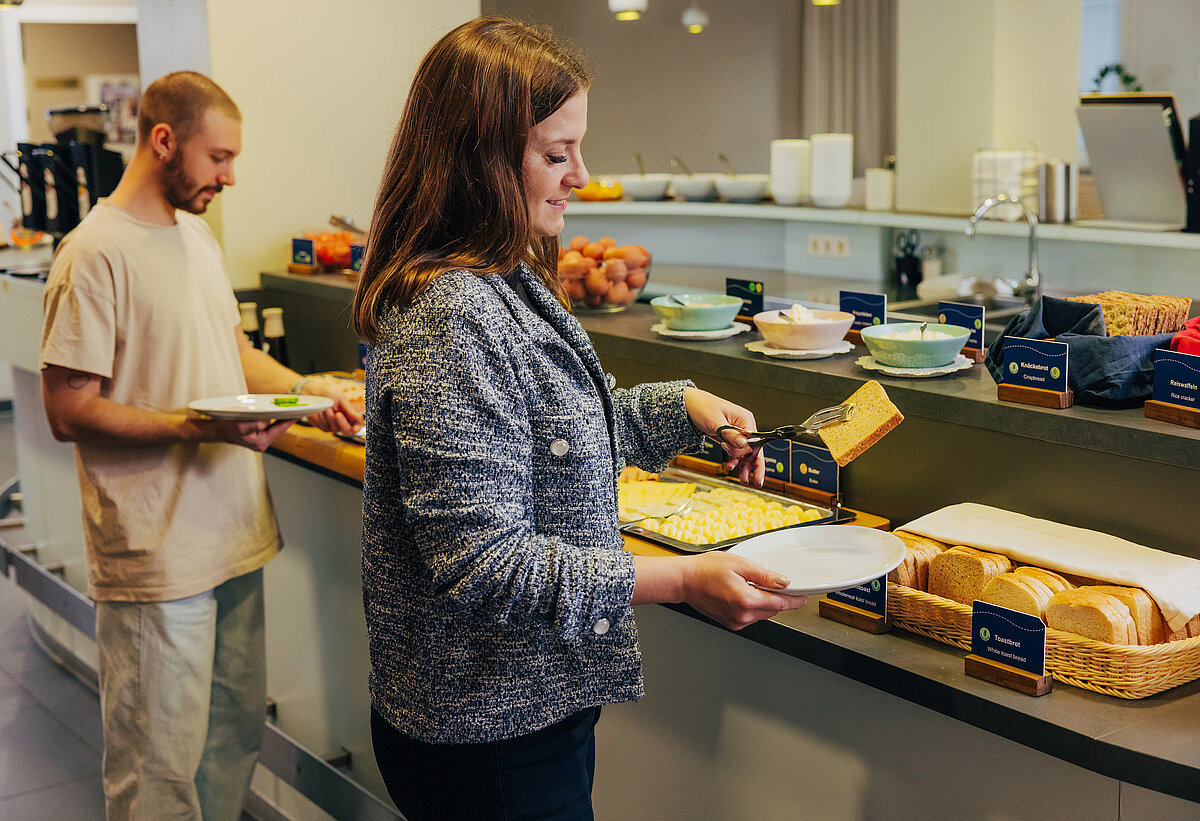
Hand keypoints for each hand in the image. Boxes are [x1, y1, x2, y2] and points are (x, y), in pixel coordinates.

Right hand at [192, 417, 295, 451]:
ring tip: (292, 411)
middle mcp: (261, 444)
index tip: (300, 413)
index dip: (290, 420)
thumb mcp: (239, 425)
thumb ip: (254, 424)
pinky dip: (274, 420)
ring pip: (275, 428)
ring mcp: (259, 441)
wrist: (214, 430)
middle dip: (288, 420)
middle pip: (279, 430)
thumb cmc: (225, 427)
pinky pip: (269, 427)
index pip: (279, 430)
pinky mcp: (256, 436)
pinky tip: (278, 414)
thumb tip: (266, 421)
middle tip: (299, 410)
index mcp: (260, 442)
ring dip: (282, 420)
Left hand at [296, 375, 363, 434]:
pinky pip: (323, 426)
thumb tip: (360, 419)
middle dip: (341, 423)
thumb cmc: (327, 393)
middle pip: (346, 431)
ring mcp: (331, 425)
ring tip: (326, 407)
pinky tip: (320, 411)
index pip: (356, 426)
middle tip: (337, 414)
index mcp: (349, 415)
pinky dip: (321, 418)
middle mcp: (341, 422)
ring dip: (329, 418)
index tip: (355, 428)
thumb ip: (350, 410)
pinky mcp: (321, 426)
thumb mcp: (340, 399)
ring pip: (334, 429)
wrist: (310, 392)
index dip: (357, 428)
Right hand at [680, 552, 805, 630]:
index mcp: (746, 600)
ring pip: (762, 614)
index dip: (795, 600)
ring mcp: (736, 622)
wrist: (684, 581)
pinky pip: (751, 616)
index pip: (780, 603)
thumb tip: (783, 582)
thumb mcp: (739, 564)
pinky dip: (753, 606)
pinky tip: (743, 593)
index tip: (803, 597)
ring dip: (764, 602)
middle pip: (773, 610)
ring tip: (751, 584)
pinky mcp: (731, 623)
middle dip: (778, 598)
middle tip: (776, 583)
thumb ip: (764, 575)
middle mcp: (742, 616)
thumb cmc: (705, 570)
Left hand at [683, 386, 764, 485]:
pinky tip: (731, 466)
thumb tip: (745, 445)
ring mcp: (736, 433)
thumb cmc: (702, 407)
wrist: (688, 405)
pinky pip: (735, 451)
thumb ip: (731, 435)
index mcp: (745, 419)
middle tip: (757, 481)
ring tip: (743, 479)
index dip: (752, 454)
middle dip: (754, 465)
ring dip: (744, 466)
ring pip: (744, 453)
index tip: (746, 462)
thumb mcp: (716, 422)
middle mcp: (743, 426)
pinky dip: (733, 460)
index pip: (755, 440)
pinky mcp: (728, 437)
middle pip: (754, 448)